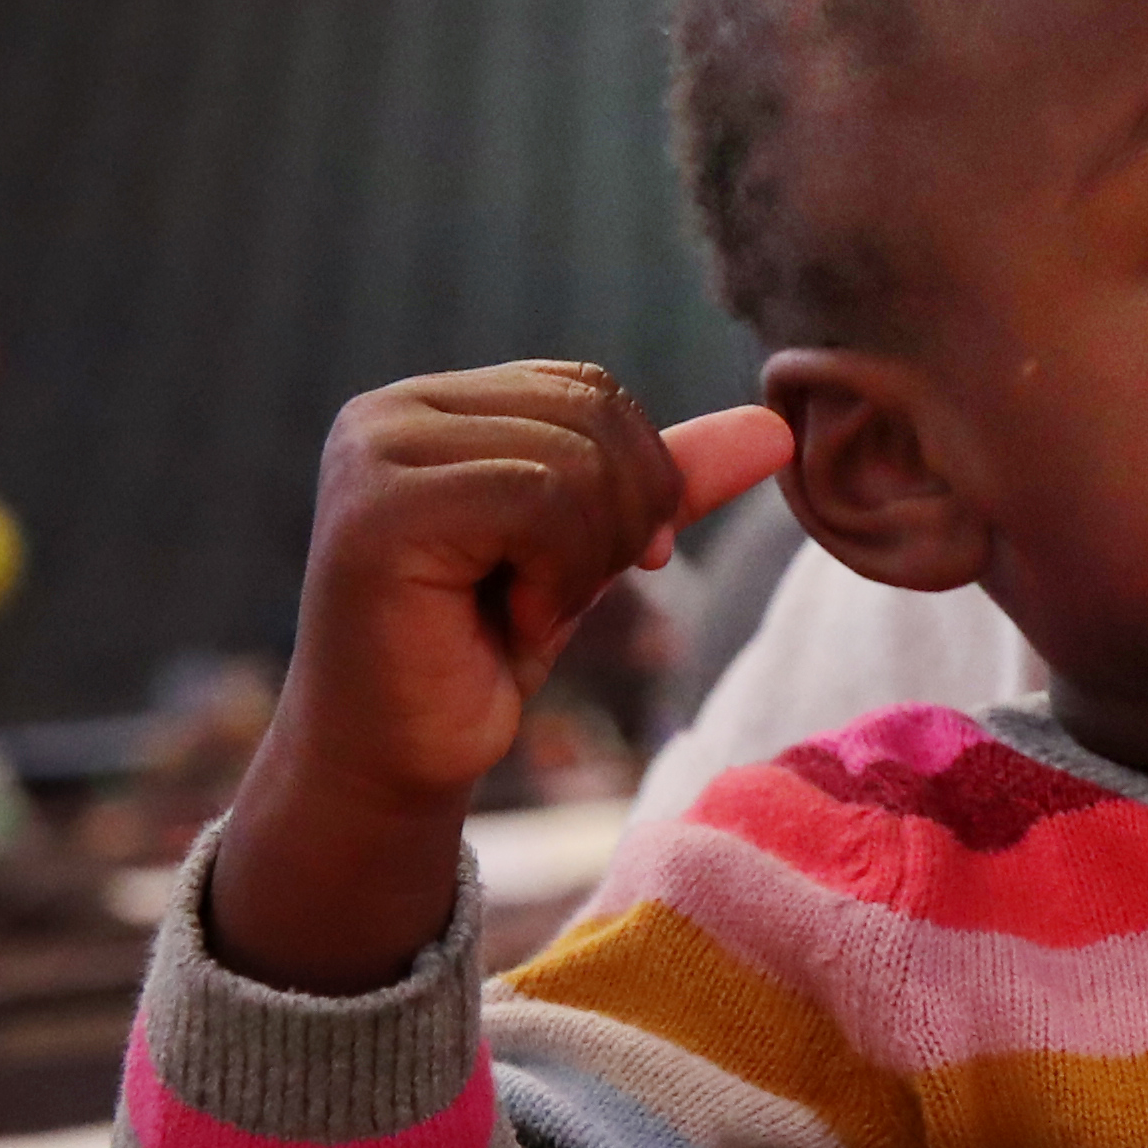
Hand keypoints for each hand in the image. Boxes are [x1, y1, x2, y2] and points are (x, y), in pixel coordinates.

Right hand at [213, 364, 792, 993]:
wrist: (398, 758)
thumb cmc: (482, 652)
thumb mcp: (592, 549)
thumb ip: (667, 482)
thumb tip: (773, 426)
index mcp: (430, 405)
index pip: (589, 388)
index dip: (639, 475)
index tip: (618, 560)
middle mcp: (387, 414)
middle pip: (590, 415)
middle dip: (623, 517)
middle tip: (564, 594)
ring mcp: (374, 458)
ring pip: (572, 462)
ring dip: (586, 557)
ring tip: (526, 607)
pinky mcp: (379, 514)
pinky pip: (538, 501)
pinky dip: (557, 577)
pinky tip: (510, 620)